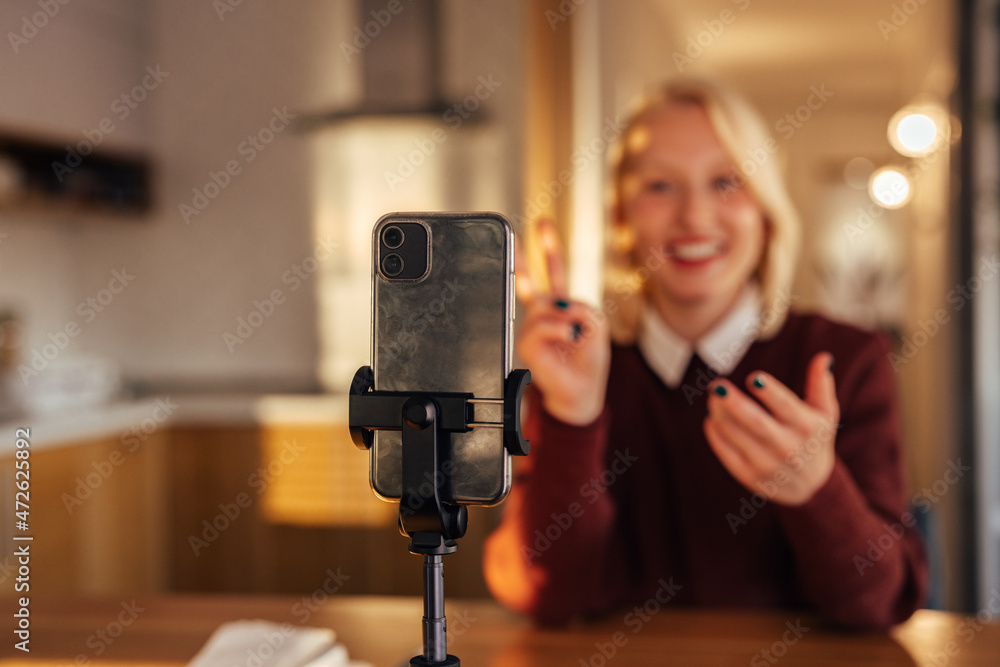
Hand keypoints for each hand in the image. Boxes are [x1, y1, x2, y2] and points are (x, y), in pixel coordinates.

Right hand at [515, 220, 609, 425]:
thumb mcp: (596, 326)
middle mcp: (543, 314)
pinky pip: (543, 326)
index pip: (554, 273)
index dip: (548, 249)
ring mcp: (532, 328)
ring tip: (575, 335)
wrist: (580, 391)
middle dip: (524, 254)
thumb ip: (581, 308)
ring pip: (547, 306)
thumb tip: (559, 308)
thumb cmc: (588, 361)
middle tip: (520, 230)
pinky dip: (561, 330)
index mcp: (561, 306)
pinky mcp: (526, 344)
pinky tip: (569, 339)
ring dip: (567, 317)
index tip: (542, 226)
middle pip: (531, 280)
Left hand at [703, 352, 838, 505]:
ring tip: (713, 396)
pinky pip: (727, 454)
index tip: (754, 377)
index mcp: (807, 428)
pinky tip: (711, 418)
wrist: (811, 486)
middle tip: (716, 385)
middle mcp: (788, 448)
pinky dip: (716, 436)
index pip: (787, 407)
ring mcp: (768, 465)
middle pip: (756, 423)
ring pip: (737, 437)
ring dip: (720, 415)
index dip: (771, 393)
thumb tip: (824, 357)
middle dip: (734, 403)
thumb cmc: (814, 439)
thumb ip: (821, 385)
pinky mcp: (750, 477)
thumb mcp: (825, 414)